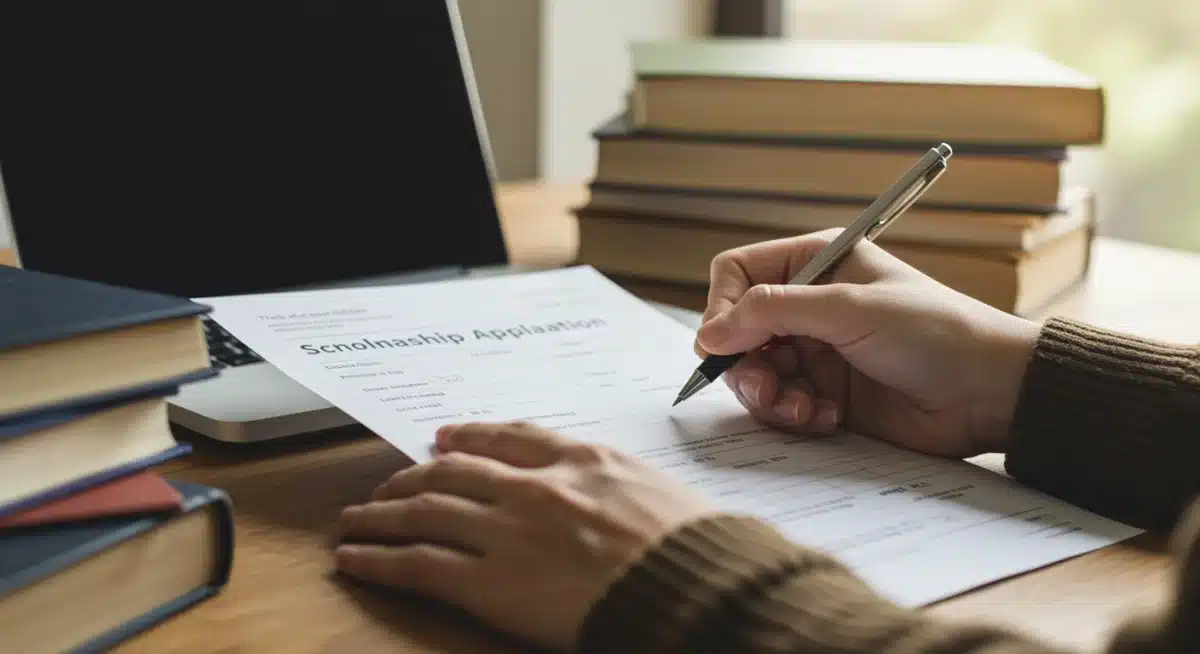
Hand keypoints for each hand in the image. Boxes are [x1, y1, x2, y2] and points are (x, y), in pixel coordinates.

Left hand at [334, 421, 716, 651]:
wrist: (694, 589)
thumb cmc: (695, 548)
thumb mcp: (662, 491)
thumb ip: (618, 484)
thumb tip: (607, 494)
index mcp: (581, 459)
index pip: (509, 437)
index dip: (468, 437)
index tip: (446, 439)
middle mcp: (535, 486)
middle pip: (453, 471)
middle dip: (412, 478)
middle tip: (388, 487)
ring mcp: (508, 531)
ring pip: (422, 511)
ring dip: (379, 514)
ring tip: (353, 520)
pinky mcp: (488, 582)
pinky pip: (416, 563)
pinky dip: (378, 558)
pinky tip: (354, 557)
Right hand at [695, 229, 1039, 456]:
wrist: (988, 392)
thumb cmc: (934, 332)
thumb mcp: (848, 310)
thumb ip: (773, 314)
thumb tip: (707, 334)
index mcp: (815, 264)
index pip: (738, 274)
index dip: (722, 308)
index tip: (723, 344)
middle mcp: (808, 305)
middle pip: (736, 331)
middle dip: (744, 364)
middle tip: (766, 388)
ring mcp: (815, 351)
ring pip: (752, 373)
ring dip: (768, 396)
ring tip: (801, 409)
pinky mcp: (824, 394)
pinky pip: (780, 405)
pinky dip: (792, 416)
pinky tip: (826, 419)